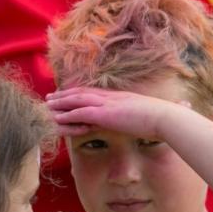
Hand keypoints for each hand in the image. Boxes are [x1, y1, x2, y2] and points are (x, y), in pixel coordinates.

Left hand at [46, 87, 192, 138]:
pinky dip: (68, 114)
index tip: (68, 93)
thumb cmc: (161, 118)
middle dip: (64, 94)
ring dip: (61, 103)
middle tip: (50, 97)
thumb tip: (137, 119)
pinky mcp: (105, 114)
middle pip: (82, 93)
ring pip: (78, 100)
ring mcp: (107, 104)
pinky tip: (58, 117)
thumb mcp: (146, 114)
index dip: (79, 93)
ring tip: (47, 105)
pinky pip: (81, 113)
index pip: (94, 92)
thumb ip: (137, 115)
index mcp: (119, 97)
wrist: (165, 117)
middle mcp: (111, 97)